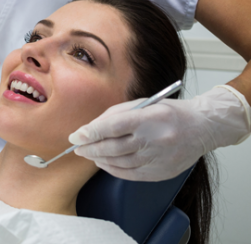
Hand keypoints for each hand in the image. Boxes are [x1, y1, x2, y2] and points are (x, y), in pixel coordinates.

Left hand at [68, 86, 250, 180]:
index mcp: (149, 118)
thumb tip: (92, 128)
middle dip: (91, 148)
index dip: (92, 132)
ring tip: (88, 154)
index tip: (76, 136)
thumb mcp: (143, 104)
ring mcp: (159, 159)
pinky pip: (131, 174)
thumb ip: (116, 115)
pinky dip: (113, 169)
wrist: (202, 128)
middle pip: (114, 147)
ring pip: (120, 163)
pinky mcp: (161, 173)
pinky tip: (104, 163)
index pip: (114, 126)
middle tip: (77, 147)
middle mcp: (154, 140)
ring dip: (100, 159)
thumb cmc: (169, 112)